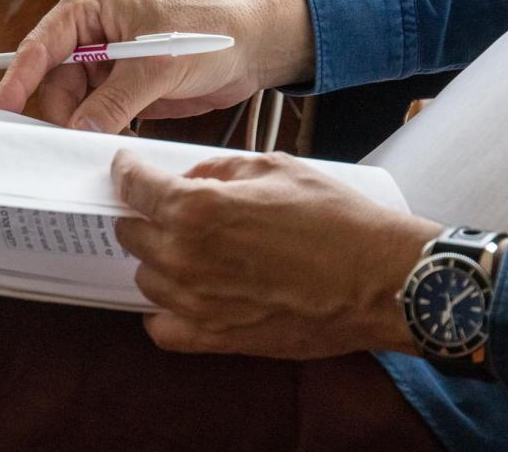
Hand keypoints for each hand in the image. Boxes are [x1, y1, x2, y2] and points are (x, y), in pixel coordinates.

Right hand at [0, 0, 314, 132]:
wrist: (252, 46)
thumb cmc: (208, 32)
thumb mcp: (157, 66)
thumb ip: (114, 102)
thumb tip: (77, 131)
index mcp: (90, 5)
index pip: (42, 44)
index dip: (20, 78)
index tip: (4, 108)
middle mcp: (90, 31)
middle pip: (55, 81)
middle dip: (61, 114)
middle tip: (64, 149)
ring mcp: (105, 61)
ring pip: (74, 104)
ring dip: (82, 128)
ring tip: (88, 152)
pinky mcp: (121, 87)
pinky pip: (97, 115)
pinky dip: (99, 132)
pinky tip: (106, 148)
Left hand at [111, 149, 442, 359]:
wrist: (379, 280)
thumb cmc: (335, 219)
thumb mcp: (277, 168)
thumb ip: (221, 169)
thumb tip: (193, 178)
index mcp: (196, 209)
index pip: (135, 186)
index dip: (128, 173)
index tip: (129, 171)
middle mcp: (185, 257)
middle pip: (131, 234)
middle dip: (144, 215)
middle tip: (166, 209)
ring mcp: (197, 303)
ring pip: (145, 278)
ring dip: (158, 259)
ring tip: (186, 249)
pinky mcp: (216, 338)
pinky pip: (162, 328)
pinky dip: (164, 311)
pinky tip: (183, 296)